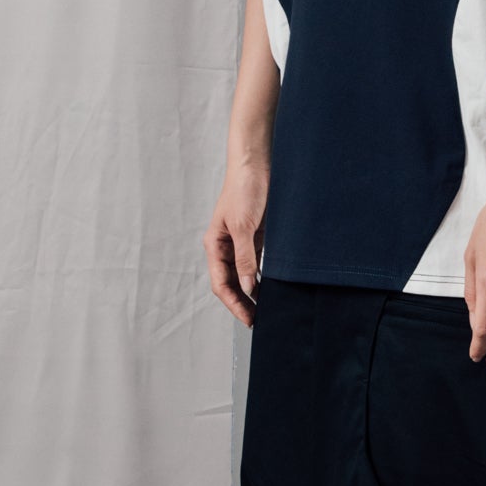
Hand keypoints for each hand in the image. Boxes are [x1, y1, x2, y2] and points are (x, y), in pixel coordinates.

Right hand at [203, 162, 266, 327]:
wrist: (257, 165)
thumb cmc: (245, 190)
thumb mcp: (244, 227)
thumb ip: (246, 258)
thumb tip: (248, 286)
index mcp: (215, 245)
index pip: (222, 283)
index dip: (234, 303)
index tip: (248, 319)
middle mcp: (226, 247)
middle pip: (231, 283)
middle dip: (242, 302)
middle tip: (257, 320)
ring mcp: (241, 242)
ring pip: (244, 275)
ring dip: (252, 292)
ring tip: (265, 309)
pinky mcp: (256, 237)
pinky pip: (256, 263)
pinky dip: (262, 277)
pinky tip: (271, 287)